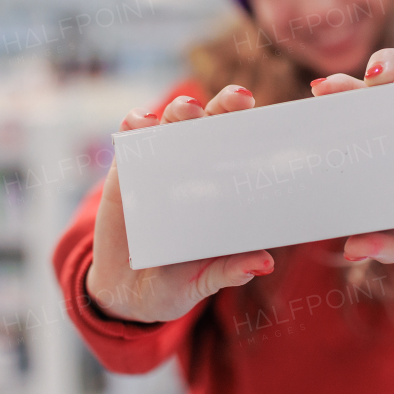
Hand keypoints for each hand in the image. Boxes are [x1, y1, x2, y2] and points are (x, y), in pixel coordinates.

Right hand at [86, 86, 274, 322]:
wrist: (126, 294)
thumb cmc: (177, 282)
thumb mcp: (205, 279)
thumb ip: (230, 269)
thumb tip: (264, 264)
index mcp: (220, 188)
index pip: (240, 148)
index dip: (253, 127)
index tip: (268, 115)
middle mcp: (193, 169)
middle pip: (211, 124)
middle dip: (223, 105)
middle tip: (237, 99)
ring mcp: (158, 166)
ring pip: (171, 123)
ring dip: (180, 109)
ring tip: (189, 110)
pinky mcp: (125, 172)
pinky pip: (131, 138)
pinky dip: (136, 123)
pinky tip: (144, 122)